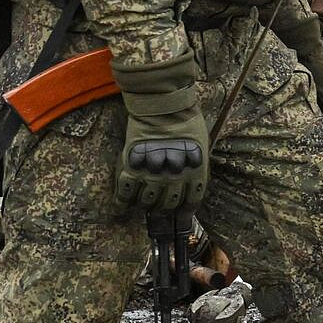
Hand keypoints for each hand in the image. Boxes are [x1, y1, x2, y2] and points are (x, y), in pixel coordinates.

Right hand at [111, 50, 210, 211]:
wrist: (163, 105)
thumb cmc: (186, 120)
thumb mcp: (200, 145)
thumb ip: (194, 166)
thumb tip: (190, 183)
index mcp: (194, 173)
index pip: (191, 202)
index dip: (184, 213)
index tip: (180, 217)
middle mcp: (175, 178)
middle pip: (168, 205)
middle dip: (164, 211)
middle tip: (159, 210)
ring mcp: (153, 174)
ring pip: (148, 202)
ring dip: (146, 206)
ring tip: (144, 205)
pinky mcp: (133, 167)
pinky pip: (126, 192)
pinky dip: (123, 202)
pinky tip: (122, 208)